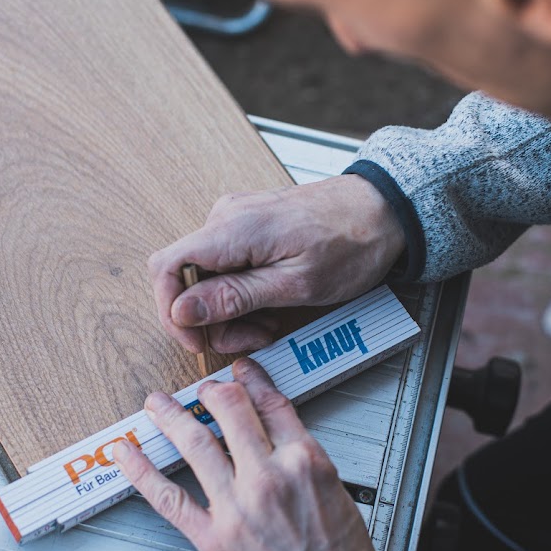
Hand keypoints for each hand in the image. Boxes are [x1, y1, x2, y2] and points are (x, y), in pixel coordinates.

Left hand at [114, 359, 390, 550]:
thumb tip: (284, 456)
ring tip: (157, 405)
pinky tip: (127, 454)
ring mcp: (238, 507)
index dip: (254, 382)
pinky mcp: (214, 541)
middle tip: (201, 386)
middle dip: (212, 392)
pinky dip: (141, 471)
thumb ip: (308, 474)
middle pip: (232, 412)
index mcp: (309, 464)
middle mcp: (271, 477)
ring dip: (171, 416)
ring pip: (197, 443)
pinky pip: (168, 498)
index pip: (274, 406)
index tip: (243, 372)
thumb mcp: (341, 504)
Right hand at [148, 174, 404, 353]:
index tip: (195, 339)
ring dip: (233, 310)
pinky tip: (272, 302)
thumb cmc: (352, 242)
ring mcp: (236, 219)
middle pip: (188, 280)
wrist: (384, 211)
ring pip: (208, 278)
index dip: (171, 311)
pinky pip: (228, 266)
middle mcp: (226, 218)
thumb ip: (234, 297)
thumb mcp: (295, 284)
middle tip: (254, 336)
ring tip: (271, 320)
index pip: (165, 267)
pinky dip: (244, 293)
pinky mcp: (249, 226)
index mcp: (232, 229)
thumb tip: (182, 310)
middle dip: (215, 319)